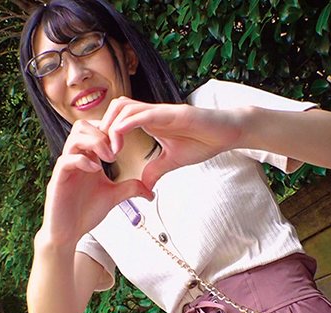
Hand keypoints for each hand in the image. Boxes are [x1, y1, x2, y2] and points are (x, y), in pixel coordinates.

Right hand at [40, 119, 152, 244]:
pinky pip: (66, 160)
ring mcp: (65, 168)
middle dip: (102, 133)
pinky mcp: (58, 180)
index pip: (94, 129)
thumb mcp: (114, 196)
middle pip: (82, 126)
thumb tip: (151, 191)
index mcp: (87, 158)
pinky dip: (82, 160)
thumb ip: (130, 188)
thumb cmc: (85, 212)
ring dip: (95, 143)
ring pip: (74, 138)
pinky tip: (96, 170)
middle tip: (117, 150)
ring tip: (110, 159)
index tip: (123, 144)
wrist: (69, 233)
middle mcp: (75, 158)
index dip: (109, 130)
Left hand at [99, 97, 244, 188]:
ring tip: (112, 150)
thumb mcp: (173, 160)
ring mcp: (161, 111)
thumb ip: (156, 170)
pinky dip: (126, 125)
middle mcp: (152, 112)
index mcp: (150, 121)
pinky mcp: (172, 113)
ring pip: (124, 107)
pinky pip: (143, 115)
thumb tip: (145, 187)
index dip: (107, 133)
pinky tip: (120, 141)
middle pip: (116, 107)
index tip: (104, 156)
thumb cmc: (204, 141)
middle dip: (103, 127)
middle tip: (103, 152)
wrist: (227, 133)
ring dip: (111, 126)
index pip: (119, 117)